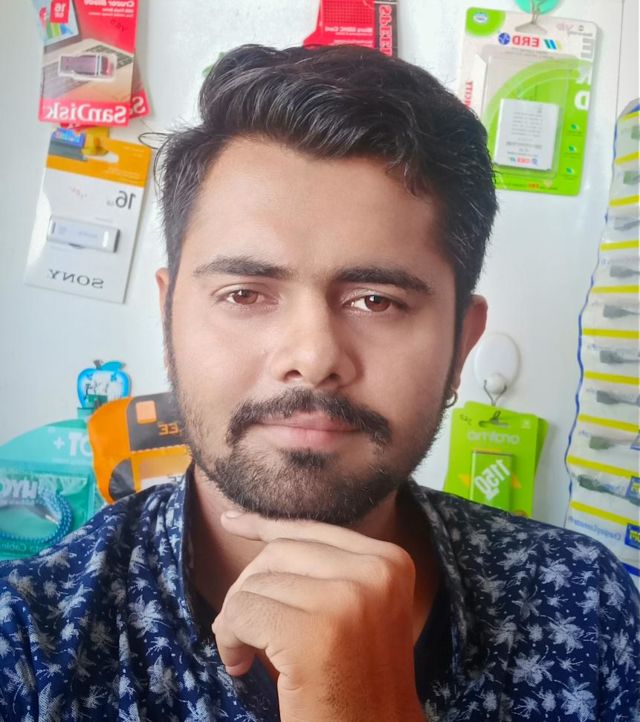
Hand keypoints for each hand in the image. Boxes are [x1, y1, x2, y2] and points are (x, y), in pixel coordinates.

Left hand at [212, 511, 425, 721]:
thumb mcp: (355, 609)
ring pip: (256, 583)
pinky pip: (241, 613)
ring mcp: (347, 601)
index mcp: (390, 561)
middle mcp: (374, 572)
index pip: (311, 529)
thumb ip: (320, 568)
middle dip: (249, 587)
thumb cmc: (358, 680)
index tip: (232, 524)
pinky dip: (228, 639)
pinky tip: (240, 664)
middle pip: (279, 553)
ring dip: (235, 619)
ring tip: (246, 652)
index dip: (264, 526)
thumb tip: (255, 528)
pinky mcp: (312, 634)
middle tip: (244, 630)